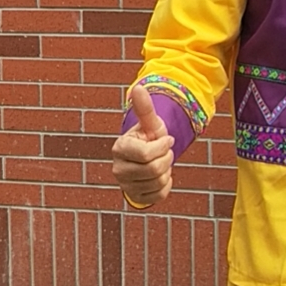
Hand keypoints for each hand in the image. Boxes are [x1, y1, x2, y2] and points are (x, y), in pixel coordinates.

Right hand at [112, 83, 173, 209]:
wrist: (147, 158)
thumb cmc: (148, 138)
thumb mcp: (150, 124)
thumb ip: (145, 108)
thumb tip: (138, 87)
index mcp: (120, 148)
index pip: (146, 154)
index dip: (162, 147)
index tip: (167, 139)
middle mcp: (118, 169)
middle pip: (153, 169)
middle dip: (167, 159)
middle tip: (166, 153)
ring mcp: (126, 186)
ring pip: (158, 182)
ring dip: (167, 171)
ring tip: (161, 163)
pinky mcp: (136, 198)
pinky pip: (160, 195)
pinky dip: (166, 185)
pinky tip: (161, 176)